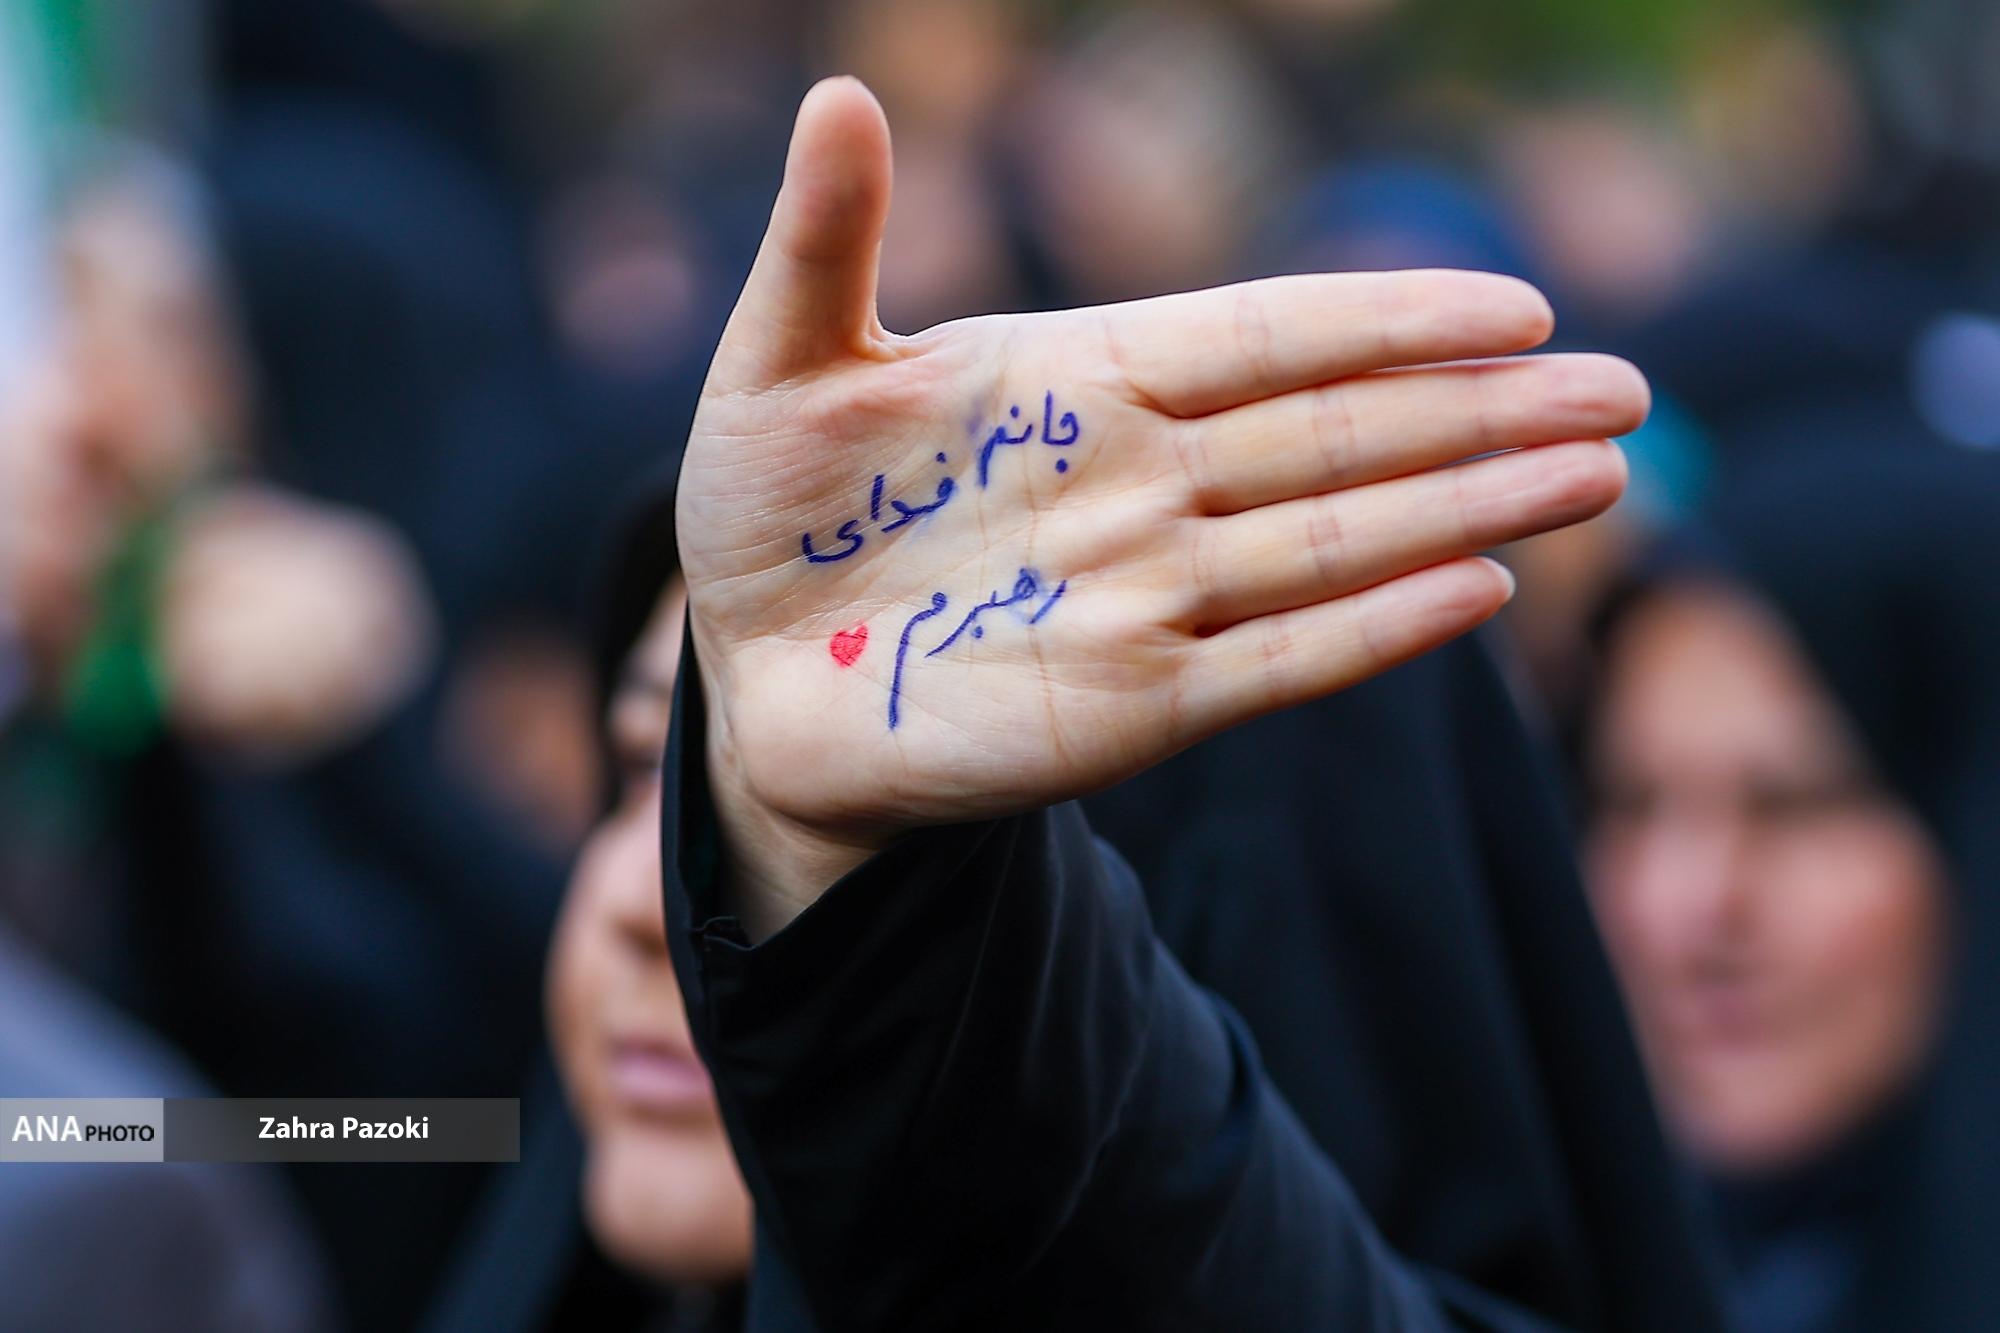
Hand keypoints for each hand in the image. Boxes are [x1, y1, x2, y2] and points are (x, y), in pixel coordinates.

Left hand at [680, 79, 1642, 926]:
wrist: (756, 675)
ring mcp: (1147, 595)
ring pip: (1336, 540)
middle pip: (1341, 434)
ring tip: (1595, 474)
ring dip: (1465, 509)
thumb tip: (844, 94)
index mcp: (1083, 382)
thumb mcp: (781, 361)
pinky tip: (1476, 591)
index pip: (1266, 337)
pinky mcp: (1131, 706)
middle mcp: (1143, 482)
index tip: (1518, 305)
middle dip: (1480, 412)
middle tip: (1624, 390)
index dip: (1388, 320)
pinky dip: (1370, 629)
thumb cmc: (770, 509)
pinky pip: (1275, 660)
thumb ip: (829, 242)